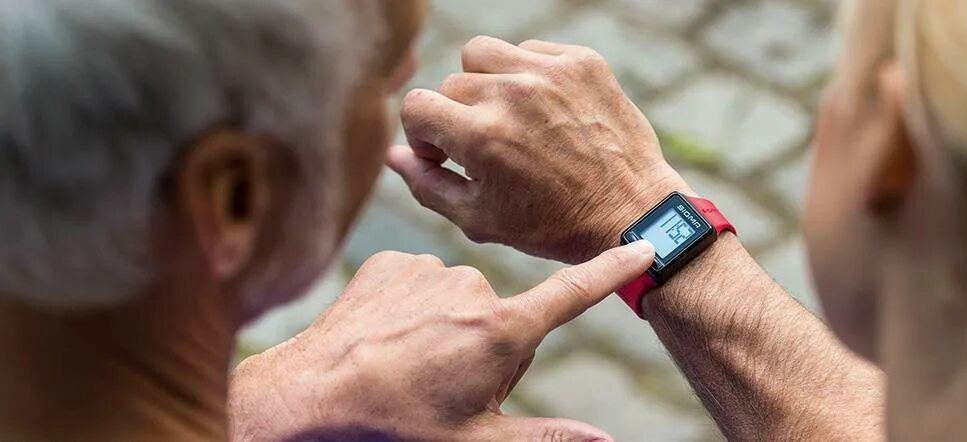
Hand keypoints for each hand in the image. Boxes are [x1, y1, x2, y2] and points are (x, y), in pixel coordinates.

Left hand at [229, 241, 654, 440]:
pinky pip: (419, 282)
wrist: (310, 395)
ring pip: (459, 300)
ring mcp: (428, 271)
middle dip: (489, 347)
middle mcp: (471, 287)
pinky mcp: (391, 263)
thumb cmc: (397, 425)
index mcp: (501, 331)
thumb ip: (547, 436)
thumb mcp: (476, 440)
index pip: (571, 295)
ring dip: (448, 328)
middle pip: (505, 317)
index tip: (645, 245)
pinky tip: (387, 337)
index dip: (611, 271)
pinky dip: (411, 308)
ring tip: (411, 363)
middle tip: (447, 383)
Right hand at [390, 36, 691, 263]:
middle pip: (450, 83)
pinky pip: (529, 50)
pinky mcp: (581, 62)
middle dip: (458, 114)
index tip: (446, 153)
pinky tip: (542, 111)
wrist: (631, 212)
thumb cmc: (552, 224)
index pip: (416, 106)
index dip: (423, 134)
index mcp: (481, 136)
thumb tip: (392, 155)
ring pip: (483, 54)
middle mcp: (512, 95)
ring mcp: (550, 73)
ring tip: (508, 118)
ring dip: (485, 83)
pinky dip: (526, 75)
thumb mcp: (480, 218)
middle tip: (486, 146)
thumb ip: (427, 184)